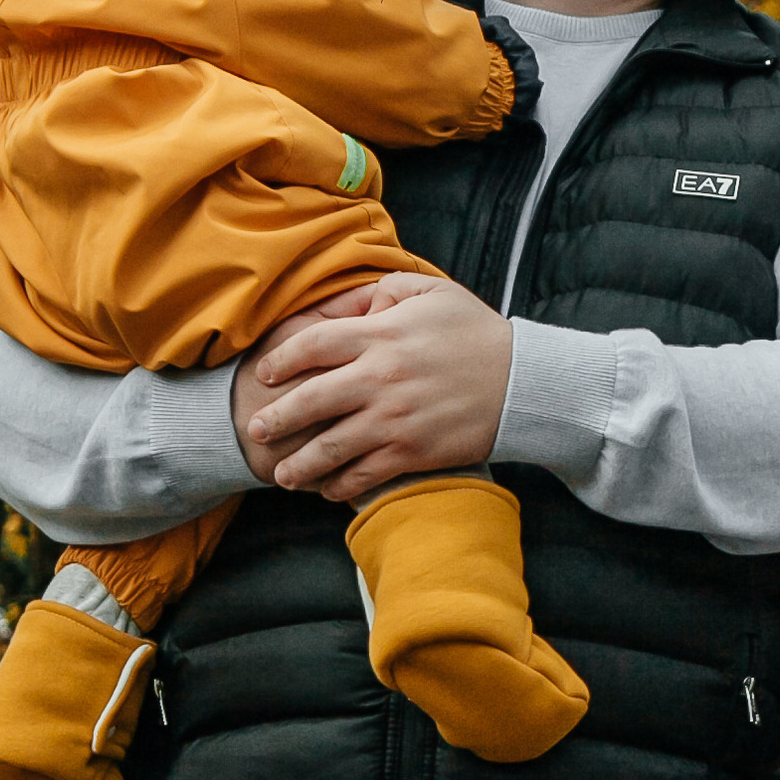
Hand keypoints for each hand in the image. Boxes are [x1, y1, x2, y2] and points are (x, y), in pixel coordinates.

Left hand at [236, 277, 511, 500]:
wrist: (523, 382)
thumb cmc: (475, 332)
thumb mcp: (430, 291)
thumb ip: (381, 291)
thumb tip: (344, 306)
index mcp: (380, 334)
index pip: (311, 344)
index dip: (281, 359)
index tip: (266, 372)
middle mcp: (379, 378)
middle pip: (309, 400)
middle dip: (276, 418)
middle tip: (256, 429)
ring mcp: (393, 419)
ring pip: (329, 447)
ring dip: (299, 464)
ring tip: (283, 474)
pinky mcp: (411, 452)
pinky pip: (363, 474)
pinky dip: (339, 485)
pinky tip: (328, 488)